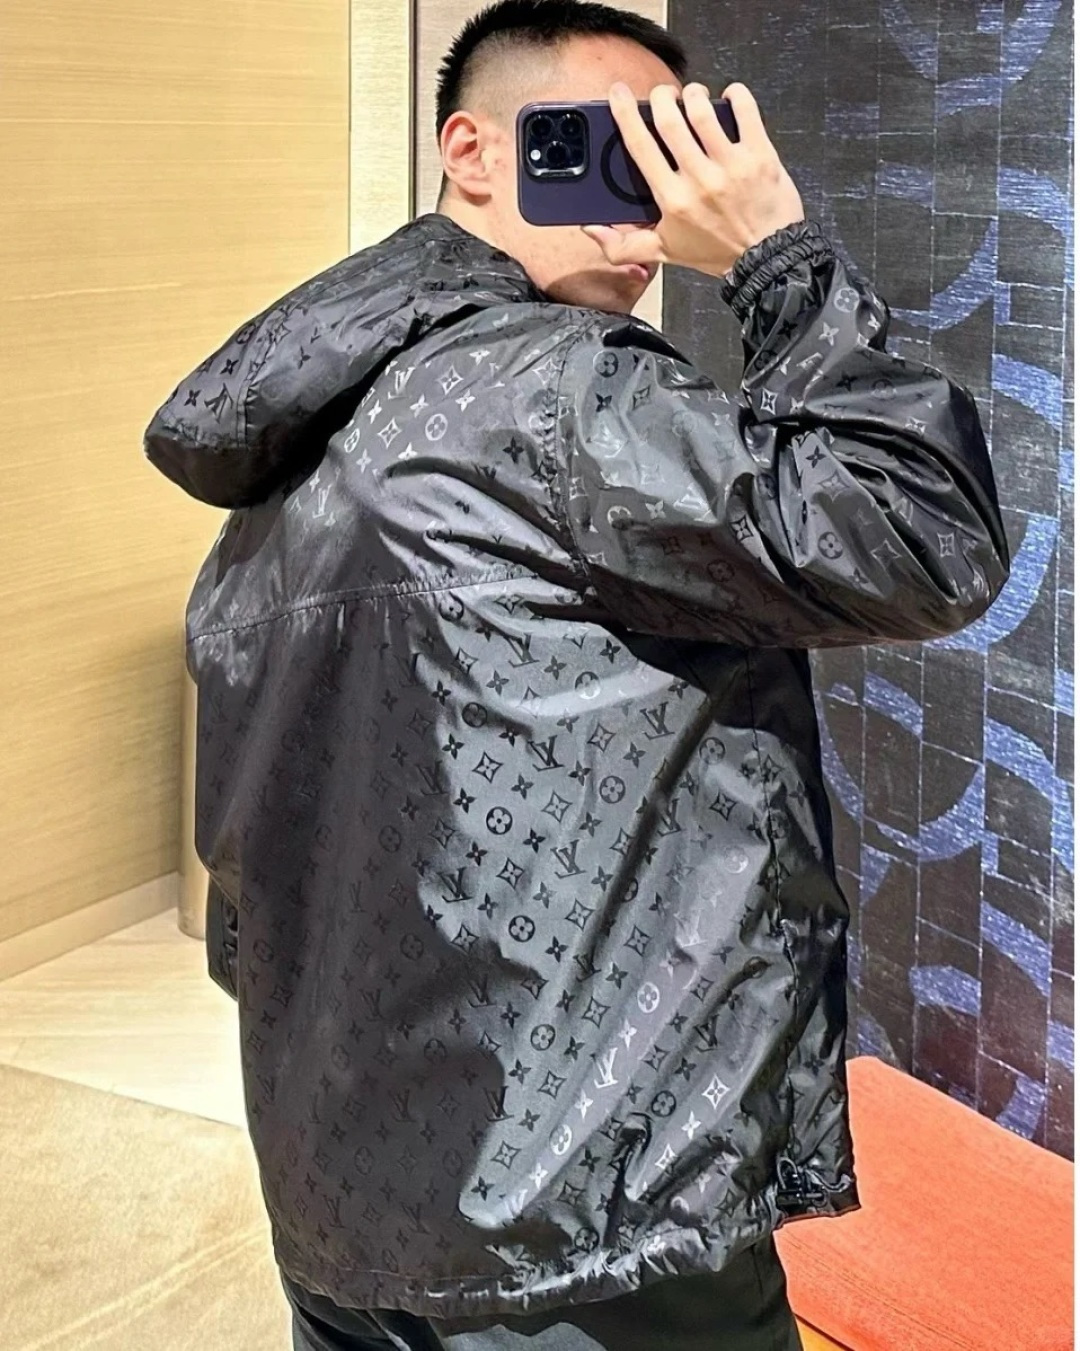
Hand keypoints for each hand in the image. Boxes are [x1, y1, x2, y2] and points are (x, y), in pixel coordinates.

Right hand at [582, 82, 804, 278]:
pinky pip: (745, 111)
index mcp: (672, 199)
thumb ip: (625, 244)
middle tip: (662, 96)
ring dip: (693, 94)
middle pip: (670, 119)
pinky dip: (735, 95)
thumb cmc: (717, 253)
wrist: (766, 259)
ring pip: (703, 110)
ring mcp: (731, 165)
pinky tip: (729, 97)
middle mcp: (699, 179)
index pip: (641, 146)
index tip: (619, 94)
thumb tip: (591, 230)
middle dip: (661, 97)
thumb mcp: (666, 252)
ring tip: (693, 97)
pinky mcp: (760, 155)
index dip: (625, 113)